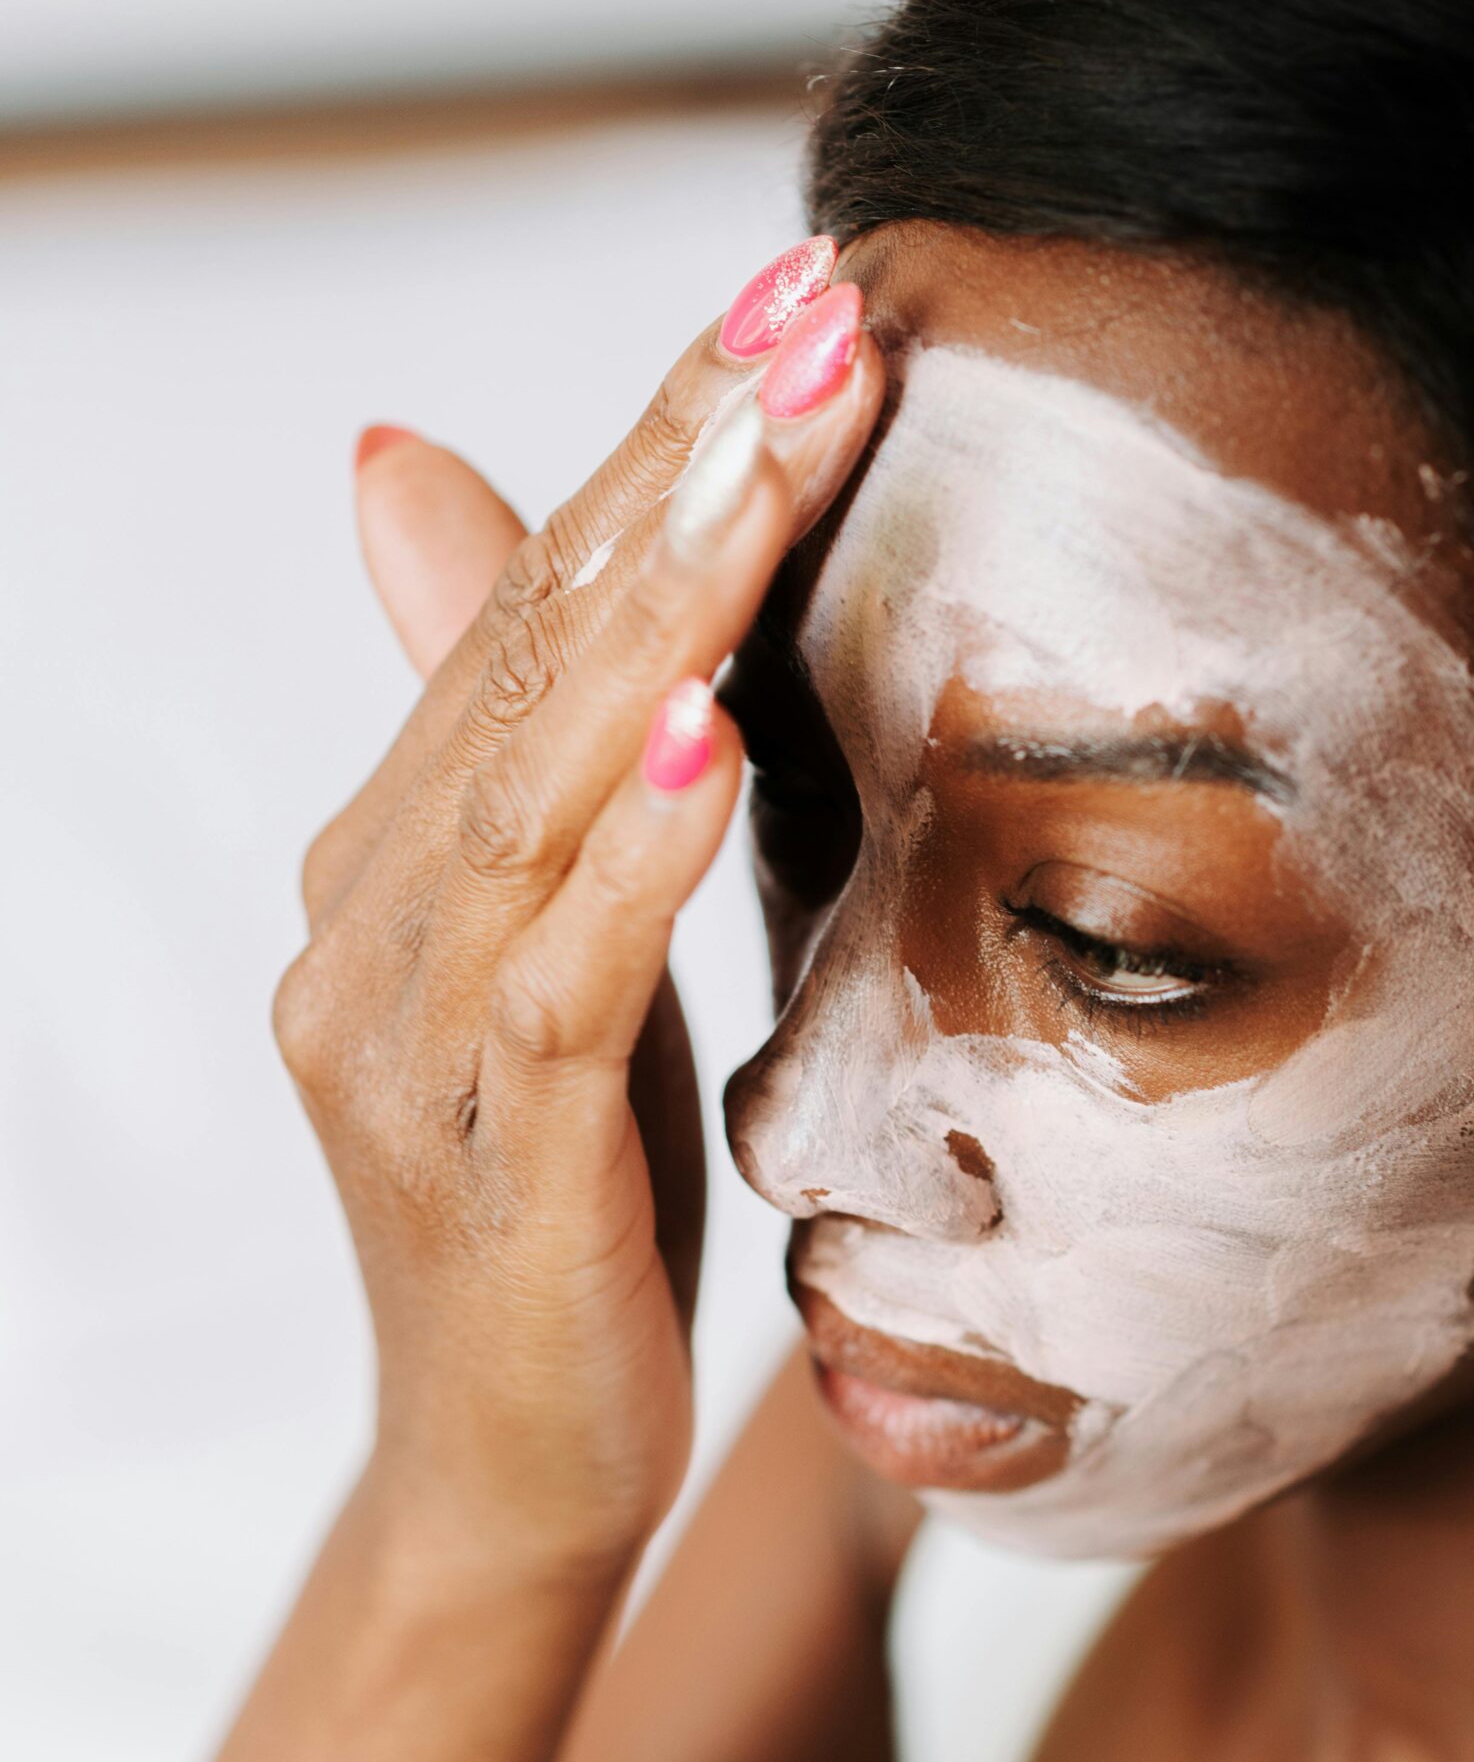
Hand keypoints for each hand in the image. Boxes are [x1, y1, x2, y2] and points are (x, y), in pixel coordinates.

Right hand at [273, 274, 882, 1584]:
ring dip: (663, 610)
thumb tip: (414, 473)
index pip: (536, 599)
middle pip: (534, 654)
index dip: (661, 441)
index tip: (798, 298)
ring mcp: (409, 1040)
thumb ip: (518, 724)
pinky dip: (625, 854)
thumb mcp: (559, 933)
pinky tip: (701, 734)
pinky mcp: (485, 1166)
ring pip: (535, 787)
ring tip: (771, 454)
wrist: (509, 1463)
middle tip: (812, 308)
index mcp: (401, 845)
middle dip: (681, 471)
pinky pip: (556, 987)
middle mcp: (374, 915)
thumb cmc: (566, 1180)